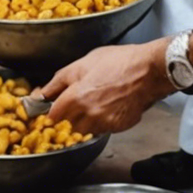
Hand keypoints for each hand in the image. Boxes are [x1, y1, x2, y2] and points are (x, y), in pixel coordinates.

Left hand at [38, 41, 174, 134]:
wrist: (150, 70)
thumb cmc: (119, 62)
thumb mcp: (84, 63)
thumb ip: (60, 80)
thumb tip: (42, 93)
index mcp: (75, 98)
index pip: (52, 117)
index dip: (52, 112)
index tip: (54, 108)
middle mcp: (88, 115)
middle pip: (67, 126)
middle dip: (69, 116)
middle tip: (79, 101)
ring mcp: (104, 123)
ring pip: (85, 130)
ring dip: (85, 120)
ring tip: (96, 102)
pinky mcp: (118, 127)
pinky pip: (102, 129)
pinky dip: (102, 121)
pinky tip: (110, 106)